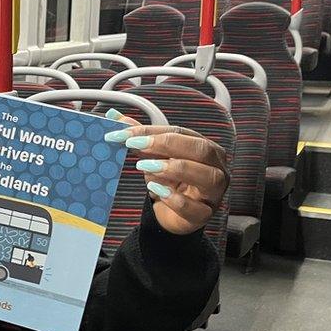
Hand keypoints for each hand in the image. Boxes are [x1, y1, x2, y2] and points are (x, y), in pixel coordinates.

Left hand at [104, 109, 228, 234]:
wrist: (172, 214)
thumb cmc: (169, 181)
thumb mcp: (154, 156)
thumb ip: (139, 136)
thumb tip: (114, 115)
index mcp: (204, 147)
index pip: (181, 132)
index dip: (152, 131)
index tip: (124, 134)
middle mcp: (215, 166)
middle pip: (200, 149)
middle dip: (167, 144)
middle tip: (135, 144)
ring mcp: (213, 191)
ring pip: (206, 176)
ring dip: (174, 168)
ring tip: (144, 166)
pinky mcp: (204, 214)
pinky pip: (195, 207)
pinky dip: (175, 199)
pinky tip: (156, 190)